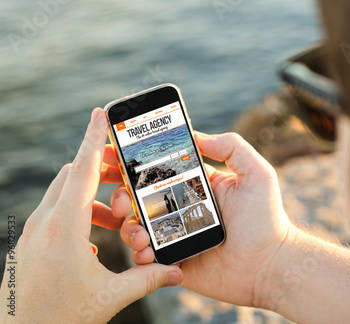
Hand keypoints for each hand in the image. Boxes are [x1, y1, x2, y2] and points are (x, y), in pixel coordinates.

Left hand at [0, 109, 182, 322]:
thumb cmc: (59, 317)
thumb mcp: (110, 297)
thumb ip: (147, 279)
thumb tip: (177, 272)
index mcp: (65, 227)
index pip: (82, 169)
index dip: (94, 138)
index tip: (102, 113)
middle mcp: (45, 222)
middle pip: (73, 174)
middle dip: (101, 168)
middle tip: (126, 174)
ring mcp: (33, 232)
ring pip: (63, 193)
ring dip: (91, 195)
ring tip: (117, 216)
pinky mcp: (30, 243)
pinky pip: (55, 212)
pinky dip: (78, 212)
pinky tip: (94, 239)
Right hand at [120, 132, 291, 306]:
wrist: (270, 265)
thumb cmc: (267, 219)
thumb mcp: (256, 173)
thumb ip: (231, 147)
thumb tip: (197, 135)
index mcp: (195, 186)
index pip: (158, 169)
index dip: (133, 162)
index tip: (111, 153)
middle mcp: (180, 208)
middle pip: (138, 197)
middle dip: (119, 193)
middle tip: (117, 197)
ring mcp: (175, 235)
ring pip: (135, 226)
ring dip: (126, 226)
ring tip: (139, 231)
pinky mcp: (173, 260)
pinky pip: (145, 256)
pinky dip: (138, 253)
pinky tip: (147, 250)